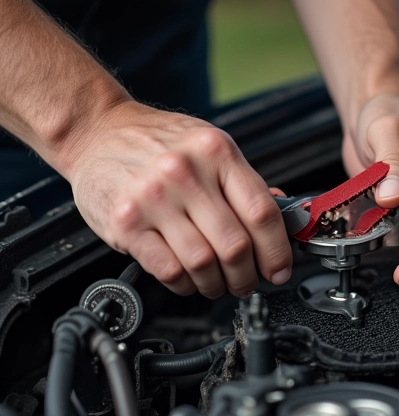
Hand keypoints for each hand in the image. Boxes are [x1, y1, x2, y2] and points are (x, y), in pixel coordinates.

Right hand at [67, 101, 292, 297]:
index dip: (277, 251)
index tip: (280, 269)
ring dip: (217, 284)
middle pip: (235, 245)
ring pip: (203, 263)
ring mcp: (153, 198)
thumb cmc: (157, 141)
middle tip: (248, 282)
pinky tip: (187, 278)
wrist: (98, 131)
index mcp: (216, 152)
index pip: (262, 212)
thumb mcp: (209, 146)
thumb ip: (243, 184)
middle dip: (248, 276)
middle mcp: (185, 172)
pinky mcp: (126, 223)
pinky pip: (168, 270)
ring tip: (218, 283)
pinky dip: (185, 284)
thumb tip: (283, 219)